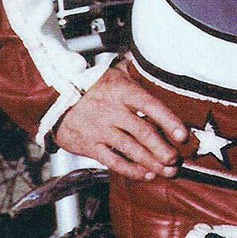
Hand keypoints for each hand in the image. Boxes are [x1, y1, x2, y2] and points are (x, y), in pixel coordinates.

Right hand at [54, 63, 187, 180]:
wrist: (54, 97)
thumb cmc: (88, 83)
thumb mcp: (113, 72)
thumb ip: (134, 72)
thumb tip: (153, 62)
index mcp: (122, 91)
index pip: (151, 106)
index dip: (169, 121)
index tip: (183, 134)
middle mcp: (113, 111)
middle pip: (144, 133)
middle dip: (163, 149)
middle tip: (176, 160)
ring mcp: (102, 130)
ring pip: (132, 150)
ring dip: (152, 163)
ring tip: (167, 171)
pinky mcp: (90, 146)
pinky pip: (113, 161)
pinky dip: (130, 170)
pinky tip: (145, 175)